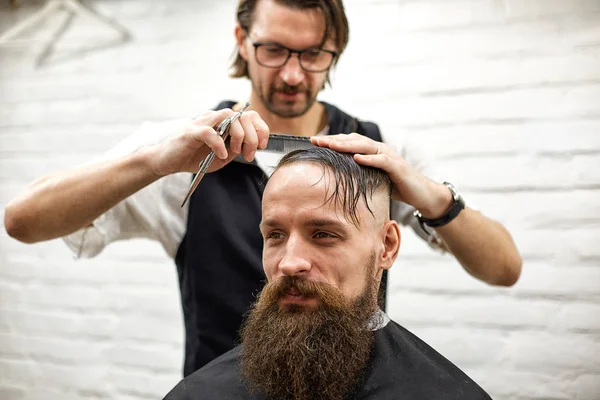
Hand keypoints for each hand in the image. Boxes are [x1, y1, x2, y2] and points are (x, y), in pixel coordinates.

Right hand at [149, 109, 269, 176]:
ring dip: (238, 135)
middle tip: (248, 154)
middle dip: (252, 137)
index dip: (260, 129)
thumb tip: (252, 147)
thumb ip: (236, 150)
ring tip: (236, 152)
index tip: (262, 146)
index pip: (250, 116)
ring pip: (228, 117)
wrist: (168, 161)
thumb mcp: (222, 157)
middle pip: (243, 116)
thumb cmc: (194, 157)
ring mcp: (203, 123)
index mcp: (225, 123)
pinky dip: (219, 144)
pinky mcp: (191, 132)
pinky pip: (209, 132)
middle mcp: (215, 119)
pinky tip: (221, 155)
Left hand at [310, 133, 451, 217]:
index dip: (332, 141)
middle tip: (316, 140)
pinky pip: (382, 160)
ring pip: (366, 146)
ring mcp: (390, 156)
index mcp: (373, 151)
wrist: (420, 193)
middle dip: (334, 140)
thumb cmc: (395, 186)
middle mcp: (380, 149)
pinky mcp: (398, 167)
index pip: (349, 142)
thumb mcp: (373, 179)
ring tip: (331, 145)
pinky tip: (357, 158)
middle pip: (354, 140)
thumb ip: (358, 174)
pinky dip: (369, 158)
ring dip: (347, 145)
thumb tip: (336, 178)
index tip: (314, 141)